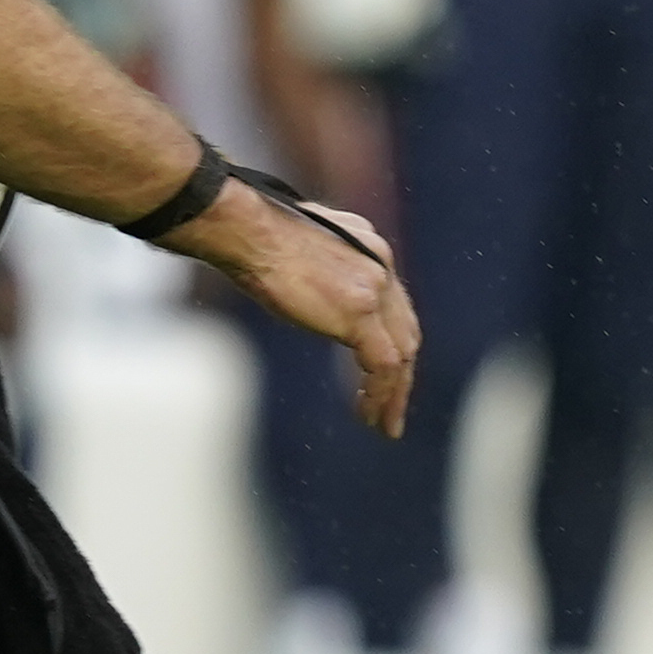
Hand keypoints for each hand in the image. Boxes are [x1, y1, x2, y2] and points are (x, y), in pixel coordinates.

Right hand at [188, 181, 423, 438]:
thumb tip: (314, 286)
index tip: (385, 370)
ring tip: (384, 424)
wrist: (247, 229)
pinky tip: (369, 416)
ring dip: (394, 393)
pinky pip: (383, 364)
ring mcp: (374, 287)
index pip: (394, 303)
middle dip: (402, 373)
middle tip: (392, 406)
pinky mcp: (360, 311)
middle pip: (405, 330)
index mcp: (369, 247)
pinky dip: (380, 394)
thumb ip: (321, 267)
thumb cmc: (254, 234)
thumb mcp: (301, 246)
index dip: (392, 340)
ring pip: (401, 352)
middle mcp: (381, 264)